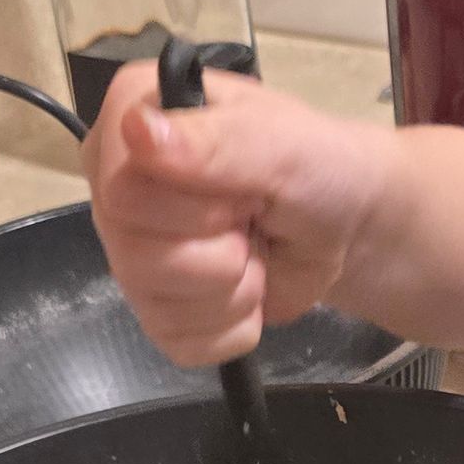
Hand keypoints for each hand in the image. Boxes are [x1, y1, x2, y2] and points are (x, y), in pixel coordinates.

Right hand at [85, 59, 397, 364]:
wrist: (346, 224)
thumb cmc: (313, 165)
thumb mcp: (278, 144)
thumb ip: (212, 141)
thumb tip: (136, 132)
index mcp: (131, 123)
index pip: (118, 188)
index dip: (186, 207)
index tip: (237, 195)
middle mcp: (117, 186)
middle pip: (132, 252)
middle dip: (218, 252)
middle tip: (253, 222)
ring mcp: (131, 253)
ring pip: (153, 302)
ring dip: (232, 289)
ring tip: (256, 253)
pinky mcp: (158, 310)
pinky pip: (178, 340)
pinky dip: (232, 326)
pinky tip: (250, 291)